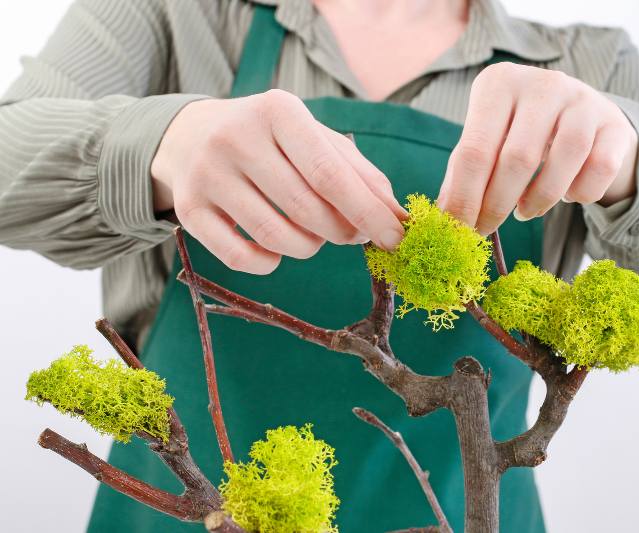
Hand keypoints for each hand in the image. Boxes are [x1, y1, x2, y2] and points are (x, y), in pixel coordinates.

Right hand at [151, 90, 404, 274]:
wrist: (190, 135)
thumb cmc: (271, 139)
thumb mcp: (315, 138)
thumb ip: (359, 173)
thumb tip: (396, 216)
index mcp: (277, 111)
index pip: (330, 174)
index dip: (368, 212)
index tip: (395, 238)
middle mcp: (236, 138)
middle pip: (306, 209)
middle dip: (342, 233)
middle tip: (352, 235)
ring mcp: (207, 174)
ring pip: (276, 236)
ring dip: (309, 248)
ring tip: (314, 237)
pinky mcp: (189, 209)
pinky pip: (240, 258)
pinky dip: (269, 264)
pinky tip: (277, 251)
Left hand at [438, 63, 638, 234]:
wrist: (585, 116)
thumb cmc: (522, 132)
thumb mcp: (489, 139)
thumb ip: (464, 171)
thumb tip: (445, 215)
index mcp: (499, 83)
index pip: (474, 151)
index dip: (465, 198)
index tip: (458, 230)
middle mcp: (543, 84)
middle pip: (516, 160)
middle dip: (496, 206)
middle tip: (485, 231)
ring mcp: (583, 100)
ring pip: (559, 166)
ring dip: (538, 202)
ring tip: (524, 211)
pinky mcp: (615, 124)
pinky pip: (597, 171)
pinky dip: (579, 194)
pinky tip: (567, 194)